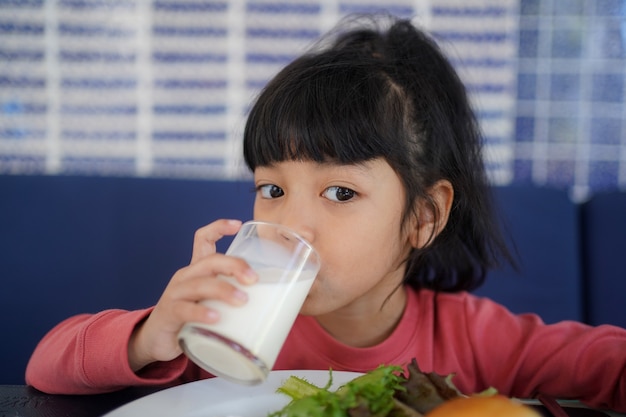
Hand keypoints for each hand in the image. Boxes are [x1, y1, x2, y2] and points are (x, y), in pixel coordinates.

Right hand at [128, 219, 257, 371]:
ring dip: (223, 290)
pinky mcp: (169, 313)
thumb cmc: (192, 318)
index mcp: (197, 270)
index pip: (203, 239)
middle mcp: (185, 277)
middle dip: (234, 265)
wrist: (157, 339)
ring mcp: (176, 294)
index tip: (238, 224)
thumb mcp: (212, 302)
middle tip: (254, 279)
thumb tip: (277, 307)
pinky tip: (216, 318)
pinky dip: (202, 312)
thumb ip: (234, 298)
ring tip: (242, 300)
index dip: (218, 228)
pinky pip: (185, 309)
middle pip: (209, 261)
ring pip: (200, 284)